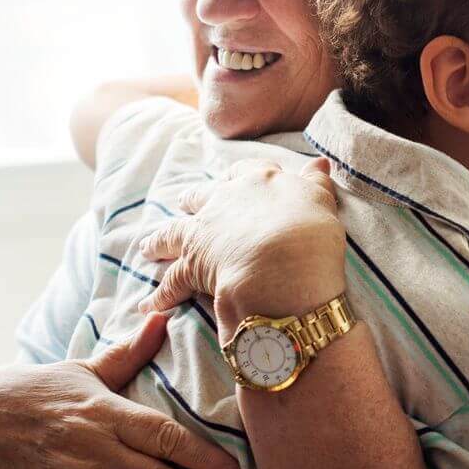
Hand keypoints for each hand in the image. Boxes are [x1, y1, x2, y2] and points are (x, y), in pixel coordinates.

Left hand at [138, 157, 346, 335]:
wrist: (285, 266)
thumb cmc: (309, 233)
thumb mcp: (321, 200)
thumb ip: (316, 182)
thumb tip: (319, 163)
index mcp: (258, 181)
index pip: (244, 171)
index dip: (238, 178)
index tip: (233, 181)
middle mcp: (225, 201)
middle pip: (201, 197)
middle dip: (193, 201)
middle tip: (184, 204)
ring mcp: (204, 232)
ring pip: (173, 233)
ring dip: (159, 241)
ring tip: (147, 248)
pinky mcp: (192, 266)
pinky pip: (171, 282)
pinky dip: (160, 295)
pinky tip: (149, 305)